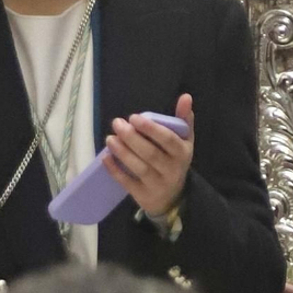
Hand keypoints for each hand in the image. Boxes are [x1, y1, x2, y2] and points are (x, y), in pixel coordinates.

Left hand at [105, 93, 195, 219]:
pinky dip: (116, 171)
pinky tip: (106, 157)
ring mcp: (158, 185)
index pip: (168, 139)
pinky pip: (128, 183)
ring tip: (110, 138)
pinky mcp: (144, 196)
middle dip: (132, 138)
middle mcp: (172, 170)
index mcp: (182, 153)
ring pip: (139, 168)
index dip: (150, 128)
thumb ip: (183, 118)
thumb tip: (186, 96)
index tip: (133, 117)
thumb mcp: (184, 140)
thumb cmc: (175, 160)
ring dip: (123, 152)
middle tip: (117, 123)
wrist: (173, 197)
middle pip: (151, 153)